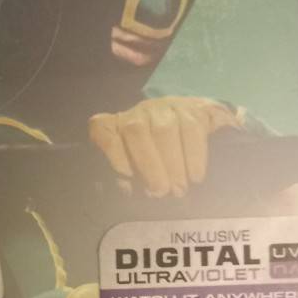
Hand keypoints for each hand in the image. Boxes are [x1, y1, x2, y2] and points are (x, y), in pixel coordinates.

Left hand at [89, 96, 243, 197]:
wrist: (193, 126)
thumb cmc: (157, 156)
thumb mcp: (137, 167)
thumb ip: (127, 178)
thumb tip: (127, 189)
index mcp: (117, 125)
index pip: (102, 129)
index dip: (112, 151)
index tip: (125, 174)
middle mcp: (139, 112)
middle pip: (136, 130)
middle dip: (149, 164)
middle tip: (161, 191)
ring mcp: (166, 106)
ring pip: (165, 130)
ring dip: (173, 164)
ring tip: (179, 189)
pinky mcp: (193, 107)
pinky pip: (192, 129)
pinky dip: (194, 155)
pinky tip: (195, 176)